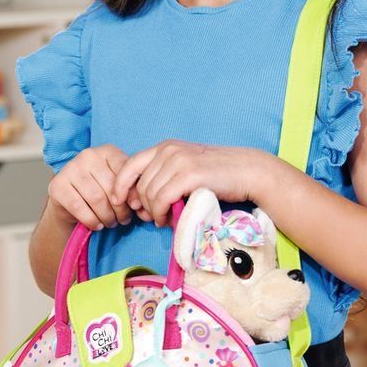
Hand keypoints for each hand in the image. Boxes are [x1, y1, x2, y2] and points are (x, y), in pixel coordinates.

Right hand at [49, 145, 133, 232]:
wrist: (69, 202)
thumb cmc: (100, 191)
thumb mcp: (117, 184)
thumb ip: (130, 188)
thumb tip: (137, 203)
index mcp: (106, 151)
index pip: (125, 170)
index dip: (131, 193)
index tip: (133, 207)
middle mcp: (87, 155)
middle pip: (111, 187)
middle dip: (120, 209)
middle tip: (122, 220)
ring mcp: (70, 169)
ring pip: (96, 198)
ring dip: (107, 217)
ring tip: (110, 223)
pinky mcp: (57, 185)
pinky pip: (79, 207)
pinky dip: (91, 220)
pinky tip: (97, 224)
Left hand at [109, 142, 277, 227]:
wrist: (247, 171)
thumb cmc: (217, 174)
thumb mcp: (185, 168)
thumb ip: (162, 178)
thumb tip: (137, 202)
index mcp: (165, 147)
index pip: (130, 165)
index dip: (120, 185)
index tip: (120, 202)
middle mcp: (169, 150)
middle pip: (140, 185)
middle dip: (142, 205)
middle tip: (152, 218)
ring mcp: (179, 161)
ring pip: (150, 194)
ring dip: (153, 213)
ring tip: (164, 219)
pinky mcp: (189, 175)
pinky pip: (162, 199)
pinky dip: (162, 214)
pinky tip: (169, 219)